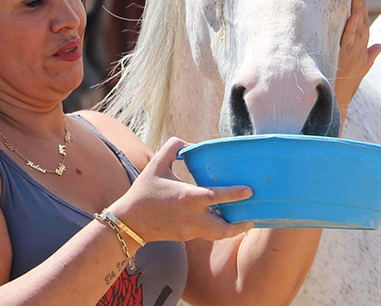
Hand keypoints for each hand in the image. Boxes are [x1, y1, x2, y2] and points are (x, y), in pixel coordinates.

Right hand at [109, 137, 253, 243]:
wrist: (129, 222)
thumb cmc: (143, 192)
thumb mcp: (156, 165)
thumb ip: (173, 149)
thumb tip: (188, 143)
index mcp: (188, 197)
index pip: (217, 197)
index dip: (235, 194)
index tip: (250, 191)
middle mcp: (192, 217)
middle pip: (224, 229)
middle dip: (240, 225)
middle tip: (251, 217)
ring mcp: (189, 230)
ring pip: (217, 234)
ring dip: (230, 229)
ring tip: (240, 221)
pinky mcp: (185, 237)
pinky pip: (205, 233)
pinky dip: (214, 228)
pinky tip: (217, 219)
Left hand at [334, 0, 380, 119]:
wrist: (339, 101)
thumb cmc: (347, 85)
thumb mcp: (361, 69)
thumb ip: (371, 56)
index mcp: (362, 48)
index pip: (364, 21)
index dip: (363, 5)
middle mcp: (360, 48)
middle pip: (362, 19)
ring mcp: (353, 51)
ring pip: (357, 25)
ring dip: (357, 7)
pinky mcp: (344, 56)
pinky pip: (348, 39)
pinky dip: (351, 27)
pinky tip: (352, 14)